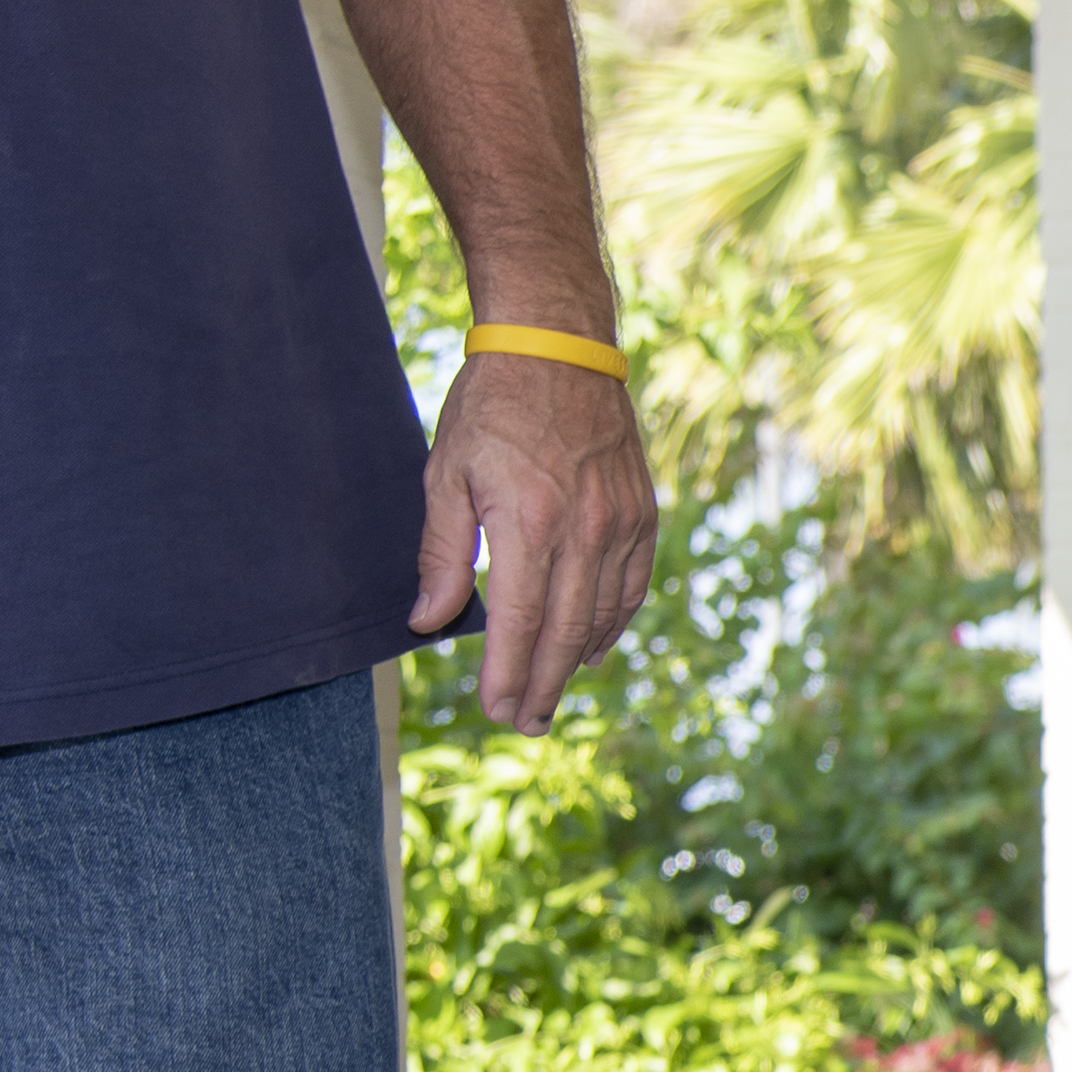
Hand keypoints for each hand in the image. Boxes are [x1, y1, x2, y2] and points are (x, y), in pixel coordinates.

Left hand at [407, 349, 657, 728]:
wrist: (559, 347)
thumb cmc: (491, 408)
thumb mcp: (446, 474)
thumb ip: (442, 553)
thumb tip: (429, 621)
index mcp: (529, 523)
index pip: (517, 624)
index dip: (507, 675)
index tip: (495, 711)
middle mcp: (583, 531)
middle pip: (564, 634)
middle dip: (542, 686)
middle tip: (525, 723)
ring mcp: (620, 523)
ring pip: (603, 616)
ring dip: (575, 663)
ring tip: (551, 695)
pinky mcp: (642, 513)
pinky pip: (632, 586)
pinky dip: (612, 624)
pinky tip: (590, 646)